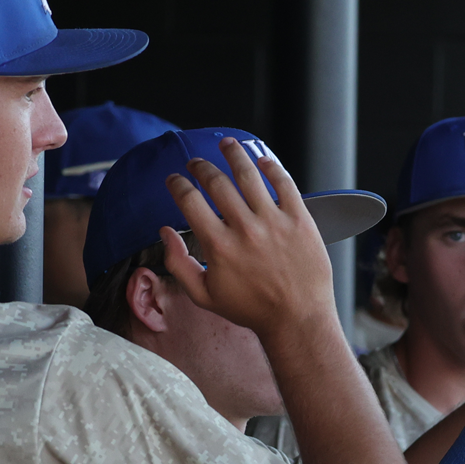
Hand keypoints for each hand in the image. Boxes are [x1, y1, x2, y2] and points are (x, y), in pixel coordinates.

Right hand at [160, 137, 334, 337]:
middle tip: (196, 163)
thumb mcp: (204, 295)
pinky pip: (285, 184)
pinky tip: (263, 161)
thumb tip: (164, 232)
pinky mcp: (300, 220)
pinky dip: (272, 167)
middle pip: (216, 182)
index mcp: (218, 245)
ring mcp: (274, 222)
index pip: (189, 200)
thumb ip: (177, 263)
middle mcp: (245, 228)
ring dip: (234, 154)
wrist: (297, 319)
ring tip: (226, 144)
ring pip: (250, 175)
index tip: (174, 179)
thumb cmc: (252, 310)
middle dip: (201, 167)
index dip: (177, 184)